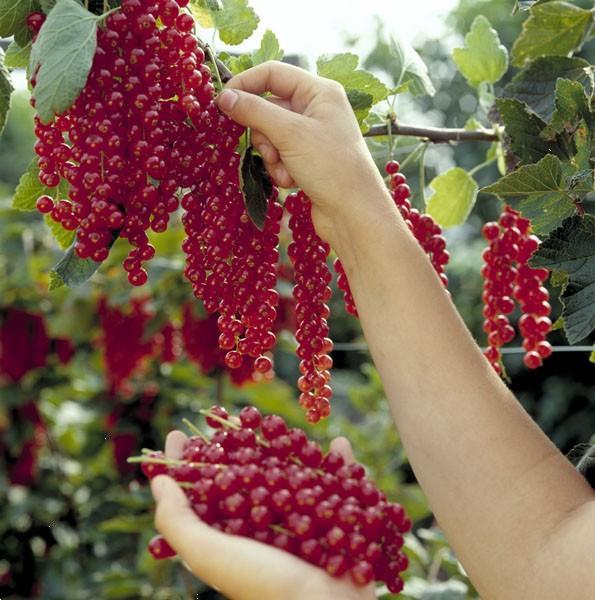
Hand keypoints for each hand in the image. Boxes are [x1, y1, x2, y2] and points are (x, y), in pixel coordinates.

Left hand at [150, 432, 374, 599]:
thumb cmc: (263, 585)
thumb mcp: (209, 555)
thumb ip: (178, 522)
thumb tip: (158, 482)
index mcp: (232, 532)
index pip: (201, 489)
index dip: (184, 462)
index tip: (176, 434)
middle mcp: (262, 523)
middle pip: (243, 473)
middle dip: (235, 444)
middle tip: (227, 417)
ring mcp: (298, 520)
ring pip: (288, 472)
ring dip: (286, 447)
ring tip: (280, 424)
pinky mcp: (333, 521)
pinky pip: (340, 486)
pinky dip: (343, 466)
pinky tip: (340, 445)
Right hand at [215, 61, 392, 247]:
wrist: (354, 213)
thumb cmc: (330, 166)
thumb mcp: (290, 134)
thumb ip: (255, 111)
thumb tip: (224, 97)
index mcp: (319, 91)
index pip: (272, 73)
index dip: (245, 85)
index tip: (222, 103)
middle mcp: (316, 109)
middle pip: (269, 108)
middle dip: (264, 134)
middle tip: (271, 151)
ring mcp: (312, 136)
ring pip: (271, 136)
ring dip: (271, 156)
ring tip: (286, 171)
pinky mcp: (308, 160)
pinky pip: (280, 156)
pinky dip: (280, 169)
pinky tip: (293, 182)